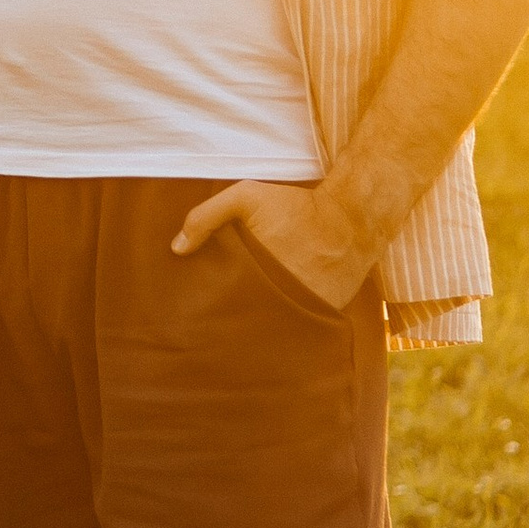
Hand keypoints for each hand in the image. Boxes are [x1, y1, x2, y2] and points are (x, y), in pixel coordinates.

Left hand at [172, 176, 374, 310]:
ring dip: (260, 326)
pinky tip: (277, 320)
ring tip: (243, 330)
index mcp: (254, 274)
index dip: (209, 308)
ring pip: (272, 327)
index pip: (222, 304)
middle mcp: (279, 298)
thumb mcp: (246, 197)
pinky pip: (300, 324)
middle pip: (245, 319)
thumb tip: (177, 248)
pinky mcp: (324, 313)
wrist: (351, 218)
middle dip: (230, 322)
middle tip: (215, 325)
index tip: (197, 310)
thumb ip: (206, 216)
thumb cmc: (296, 207)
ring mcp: (304, 309)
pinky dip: (289, 323)